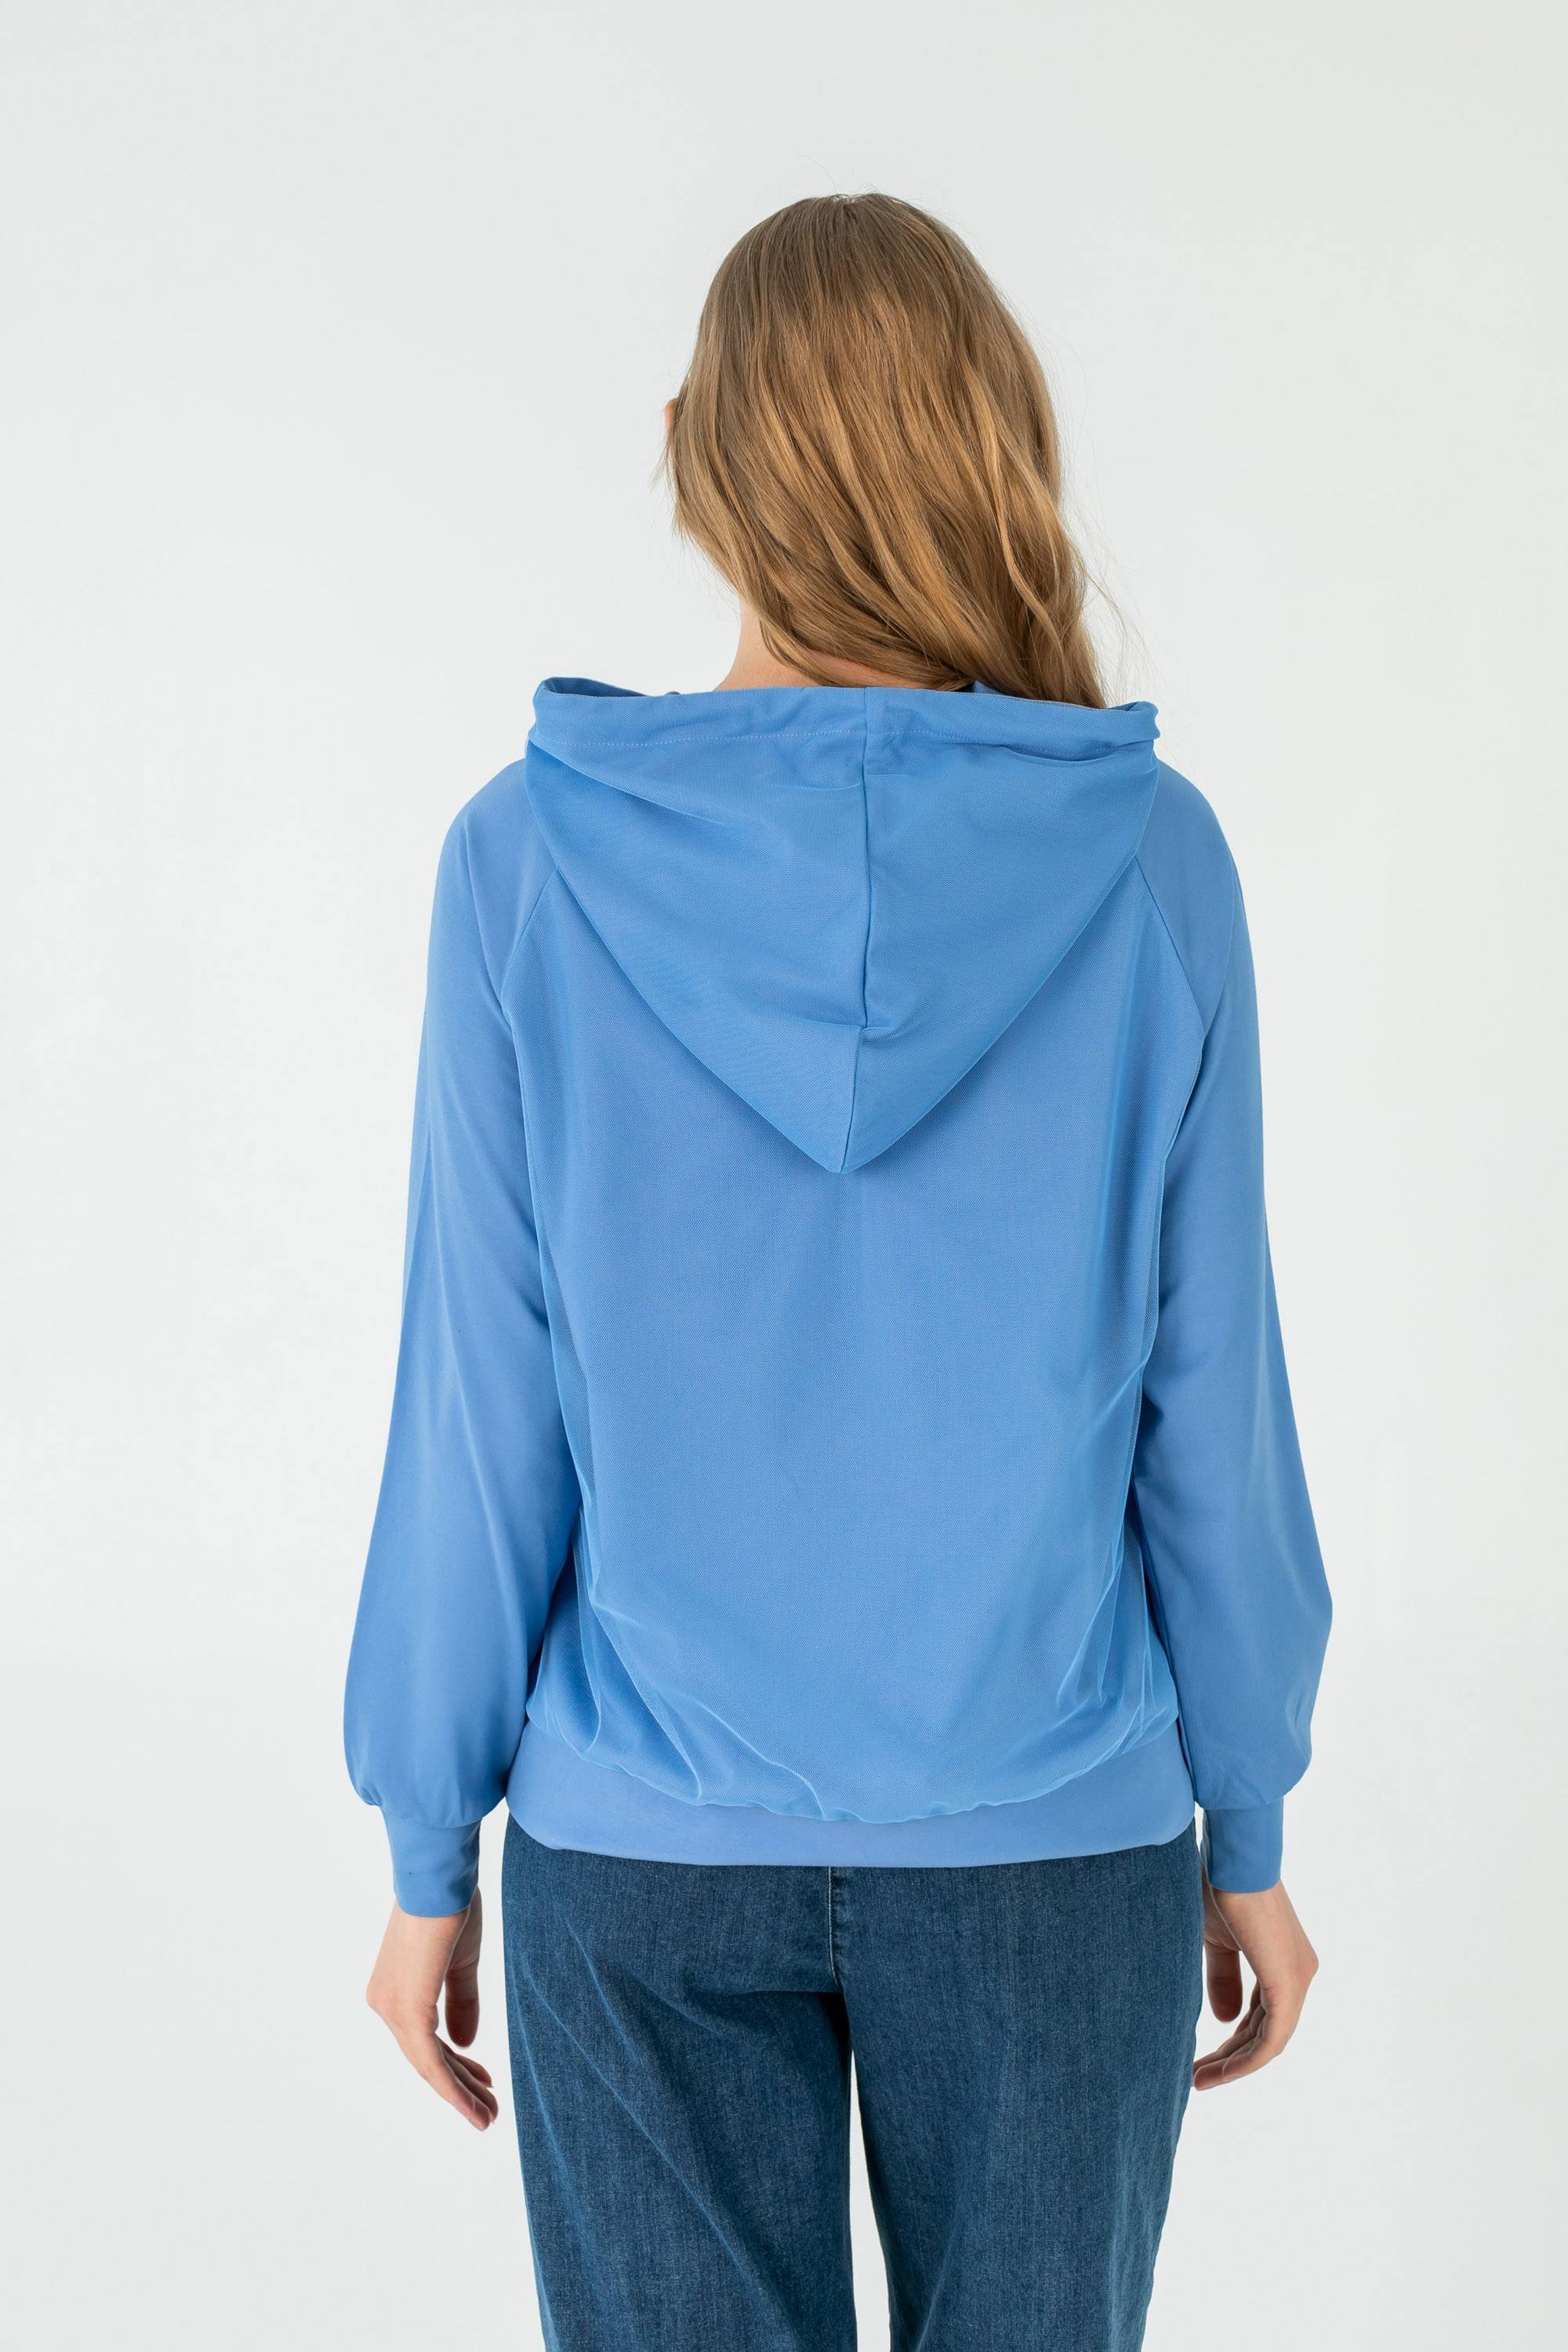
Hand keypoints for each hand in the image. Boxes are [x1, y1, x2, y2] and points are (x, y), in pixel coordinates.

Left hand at [366, 1890, 499, 2130]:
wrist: (442, 1875)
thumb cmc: (451, 1907)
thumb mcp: (461, 1963)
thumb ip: (460, 2003)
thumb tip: (464, 2045)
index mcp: (395, 1990)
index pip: (425, 2041)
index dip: (455, 2067)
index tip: (484, 2081)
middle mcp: (384, 2003)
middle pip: (425, 2059)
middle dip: (460, 2087)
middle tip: (488, 2112)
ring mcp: (392, 2008)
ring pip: (428, 2066)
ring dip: (460, 2094)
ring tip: (487, 2117)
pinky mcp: (407, 2009)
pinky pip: (431, 2061)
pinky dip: (453, 2087)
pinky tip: (473, 2106)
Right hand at [1193, 1873, 1317, 2090]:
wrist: (1230, 1858)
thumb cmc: (1219, 1886)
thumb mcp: (1216, 1940)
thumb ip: (1223, 1977)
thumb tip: (1224, 2019)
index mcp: (1283, 1961)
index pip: (1262, 2014)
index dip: (1233, 2041)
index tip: (1200, 2058)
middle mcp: (1299, 1973)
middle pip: (1266, 2032)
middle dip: (1231, 2057)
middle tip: (1197, 2075)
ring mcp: (1298, 1979)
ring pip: (1270, 2040)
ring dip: (1234, 2064)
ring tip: (1200, 2079)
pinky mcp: (1288, 1984)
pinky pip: (1272, 2038)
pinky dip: (1245, 2060)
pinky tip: (1218, 2071)